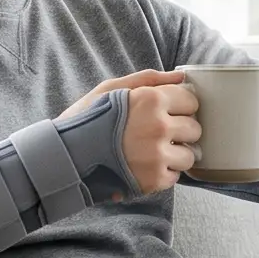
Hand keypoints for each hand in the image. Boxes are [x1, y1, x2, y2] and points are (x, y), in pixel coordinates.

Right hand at [65, 70, 201, 194]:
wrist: (64, 157)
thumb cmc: (86, 119)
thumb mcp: (111, 89)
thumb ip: (149, 80)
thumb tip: (181, 77)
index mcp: (151, 99)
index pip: (191, 101)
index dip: (180, 106)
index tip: (168, 112)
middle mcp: (158, 126)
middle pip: (194, 128)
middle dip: (180, 130)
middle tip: (158, 134)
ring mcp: (157, 155)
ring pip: (189, 155)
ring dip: (175, 154)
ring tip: (152, 153)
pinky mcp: (153, 180)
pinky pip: (175, 177)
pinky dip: (163, 173)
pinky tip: (144, 167)